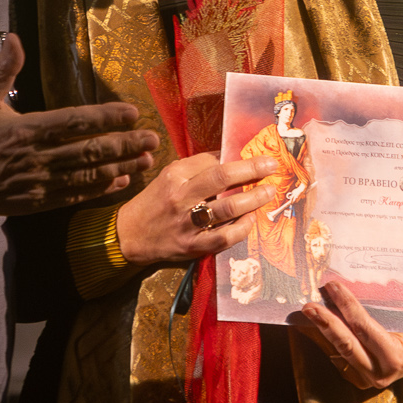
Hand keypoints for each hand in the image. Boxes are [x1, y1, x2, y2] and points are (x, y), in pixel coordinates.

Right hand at [0, 36, 155, 258]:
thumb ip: (3, 69)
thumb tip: (14, 37)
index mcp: (27, 128)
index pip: (76, 121)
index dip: (107, 117)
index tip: (132, 112)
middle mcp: (38, 157)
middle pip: (90, 150)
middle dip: (125, 144)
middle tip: (152, 139)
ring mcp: (39, 182)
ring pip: (88, 175)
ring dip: (120, 167)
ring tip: (146, 160)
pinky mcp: (37, 202)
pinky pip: (75, 196)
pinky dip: (100, 189)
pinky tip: (121, 182)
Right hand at [109, 153, 282, 270]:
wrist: (130, 235)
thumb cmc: (156, 201)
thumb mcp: (170, 176)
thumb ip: (197, 167)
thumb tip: (230, 156)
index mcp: (175, 176)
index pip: (212, 162)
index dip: (237, 160)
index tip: (258, 159)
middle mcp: (181, 197)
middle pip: (221, 178)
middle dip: (251, 170)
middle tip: (272, 166)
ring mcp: (187, 223)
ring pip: (228, 208)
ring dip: (253, 199)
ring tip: (269, 191)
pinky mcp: (193, 246)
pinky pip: (224, 237)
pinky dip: (242, 228)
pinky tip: (252, 219)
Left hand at [288, 280, 402, 389]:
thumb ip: (387, 307)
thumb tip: (359, 281)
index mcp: (395, 358)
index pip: (364, 328)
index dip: (347, 306)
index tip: (333, 287)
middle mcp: (379, 373)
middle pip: (346, 345)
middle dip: (325, 322)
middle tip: (309, 305)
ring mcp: (366, 380)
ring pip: (339, 352)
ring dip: (322, 330)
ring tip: (309, 312)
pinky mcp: (357, 379)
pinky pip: (338, 357)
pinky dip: (326, 340)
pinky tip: (317, 325)